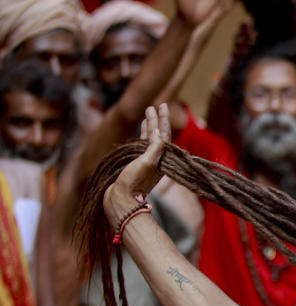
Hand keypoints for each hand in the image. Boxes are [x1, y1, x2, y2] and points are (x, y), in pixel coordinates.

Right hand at [103, 105, 170, 226]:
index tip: (162, 105)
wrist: (121, 200)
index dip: (163, 119)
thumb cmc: (133, 182)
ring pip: (150, 139)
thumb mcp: (147, 163)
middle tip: (156, 106)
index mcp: (161, 157)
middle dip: (157, 120)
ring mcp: (147, 161)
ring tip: (149, 113)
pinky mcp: (137, 164)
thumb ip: (155, 148)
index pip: (164, 134)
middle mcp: (156, 158)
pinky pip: (142, 145)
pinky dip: (143, 135)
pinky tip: (142, 130)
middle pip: (159, 134)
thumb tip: (160, 132)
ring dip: (150, 126)